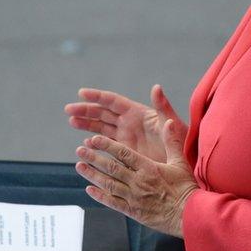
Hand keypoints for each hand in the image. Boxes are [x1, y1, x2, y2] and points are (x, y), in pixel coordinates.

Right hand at [65, 85, 187, 163]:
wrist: (182, 163)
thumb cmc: (180, 141)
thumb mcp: (172, 123)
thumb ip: (163, 107)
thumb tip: (156, 87)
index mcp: (137, 112)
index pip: (113, 101)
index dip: (97, 96)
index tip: (81, 93)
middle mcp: (129, 122)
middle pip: (102, 113)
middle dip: (85, 110)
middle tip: (68, 110)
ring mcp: (125, 137)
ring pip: (101, 127)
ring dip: (86, 124)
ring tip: (71, 122)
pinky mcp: (124, 151)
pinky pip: (106, 144)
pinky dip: (95, 143)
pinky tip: (86, 144)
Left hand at [75, 118, 198, 237]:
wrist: (190, 216)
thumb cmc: (186, 188)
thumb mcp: (180, 162)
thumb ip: (172, 141)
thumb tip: (169, 121)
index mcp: (149, 168)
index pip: (124, 153)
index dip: (107, 145)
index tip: (94, 139)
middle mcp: (138, 182)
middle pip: (111, 167)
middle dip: (94, 158)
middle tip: (80, 150)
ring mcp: (134, 197)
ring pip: (108, 184)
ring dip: (92, 175)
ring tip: (79, 166)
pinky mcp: (133, 211)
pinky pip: (112, 203)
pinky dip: (99, 195)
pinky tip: (89, 189)